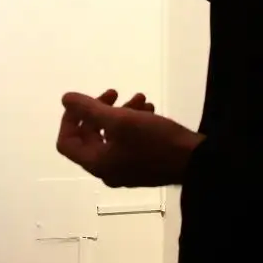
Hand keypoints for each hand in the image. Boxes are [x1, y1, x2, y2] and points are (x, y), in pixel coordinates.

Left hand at [55, 89, 200, 187]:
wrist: (197, 162)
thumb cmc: (155, 141)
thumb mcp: (120, 120)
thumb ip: (89, 109)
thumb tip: (66, 99)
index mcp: (97, 163)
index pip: (67, 143)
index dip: (70, 119)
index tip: (84, 101)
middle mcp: (108, 170)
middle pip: (90, 136)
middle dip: (100, 110)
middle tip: (115, 92)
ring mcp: (126, 169)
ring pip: (113, 135)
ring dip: (121, 112)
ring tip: (140, 97)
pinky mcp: (144, 165)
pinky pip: (129, 141)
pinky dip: (134, 123)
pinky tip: (150, 109)